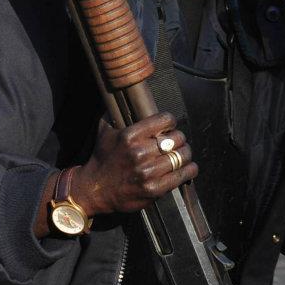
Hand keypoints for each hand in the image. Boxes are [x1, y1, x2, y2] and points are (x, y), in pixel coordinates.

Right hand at [71, 112, 197, 215]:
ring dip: (185, 153)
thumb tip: (122, 93)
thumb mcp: (105, 131)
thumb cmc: (101, 158)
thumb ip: (115, 112)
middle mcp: (139, 153)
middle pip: (177, 138)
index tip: (169, 125)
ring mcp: (148, 172)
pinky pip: (182, 175)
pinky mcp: (154, 189)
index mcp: (129, 136)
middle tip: (176, 141)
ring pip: (182, 156)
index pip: (165, 120)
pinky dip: (189, 170)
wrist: (94, 190)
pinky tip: (187, 167)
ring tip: (182, 154)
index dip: (170, 121)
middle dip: (179, 138)